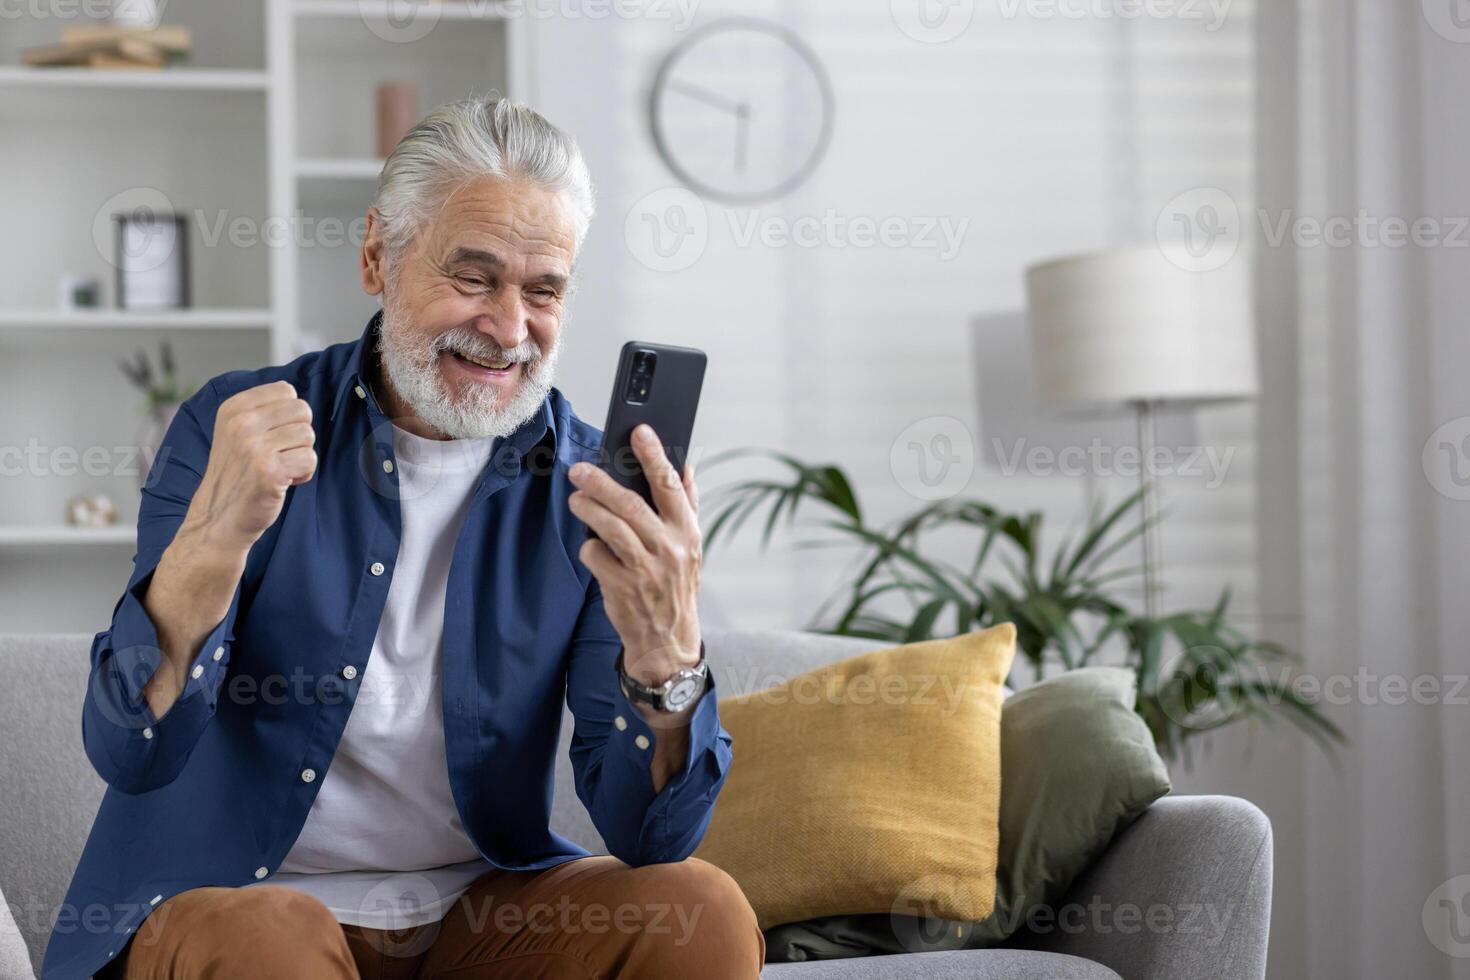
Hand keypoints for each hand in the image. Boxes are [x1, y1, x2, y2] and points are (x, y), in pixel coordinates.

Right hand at [183, 380, 316, 553]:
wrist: (218, 517)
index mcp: (233, 408)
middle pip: (302, 410)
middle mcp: (241, 423)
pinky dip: (303, 473)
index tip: (273, 434)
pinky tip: (284, 481)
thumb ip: (263, 411)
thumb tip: (298, 400)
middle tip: (280, 453)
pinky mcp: (269, 471)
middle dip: (299, 434)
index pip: (286, 390)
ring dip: (301, 455)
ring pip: (308, 435)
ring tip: (279, 468)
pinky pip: (309, 460)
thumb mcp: (236, 431)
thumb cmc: (236, 474)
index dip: (290, 415)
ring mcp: (254, 447)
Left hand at [569, 424, 701, 686]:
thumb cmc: (676, 587)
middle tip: (580, 470)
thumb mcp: (692, 547)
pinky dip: (589, 547)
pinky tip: (592, 548)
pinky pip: (596, 554)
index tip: (639, 432)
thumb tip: (686, 466)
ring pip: (609, 526)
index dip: (654, 456)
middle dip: (601, 482)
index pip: (671, 486)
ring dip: (588, 508)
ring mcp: (645, 569)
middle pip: (630, 504)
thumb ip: (688, 506)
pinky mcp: (622, 587)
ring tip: (576, 498)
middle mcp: (670, 549)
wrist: (667, 641)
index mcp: (688, 533)